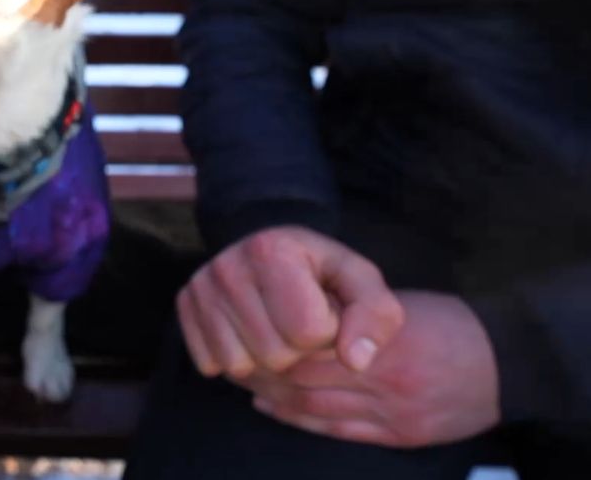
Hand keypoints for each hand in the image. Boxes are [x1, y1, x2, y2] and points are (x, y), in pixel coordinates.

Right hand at [177, 226, 404, 378]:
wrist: (270, 250)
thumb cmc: (319, 270)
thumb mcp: (359, 281)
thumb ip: (375, 317)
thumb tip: (355, 361)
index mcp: (271, 251)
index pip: (308, 332)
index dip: (327, 332)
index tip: (323, 308)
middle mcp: (226, 266)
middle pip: (274, 355)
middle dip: (297, 350)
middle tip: (298, 320)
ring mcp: (200, 287)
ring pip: (240, 367)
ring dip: (266, 360)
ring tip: (275, 327)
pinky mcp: (184, 305)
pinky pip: (211, 366)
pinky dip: (235, 361)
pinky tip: (248, 334)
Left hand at [242, 291, 500, 447]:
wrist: (507, 362)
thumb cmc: (448, 323)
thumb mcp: (399, 307)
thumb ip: (350, 315)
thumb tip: (294, 316)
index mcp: (383, 339)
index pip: (309, 345)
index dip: (271, 340)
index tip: (245, 328)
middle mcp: (384, 379)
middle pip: (303, 378)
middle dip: (263, 368)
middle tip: (233, 355)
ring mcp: (392, 412)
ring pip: (313, 407)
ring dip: (273, 395)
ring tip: (246, 379)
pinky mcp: (400, 435)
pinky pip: (337, 430)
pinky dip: (297, 420)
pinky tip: (271, 406)